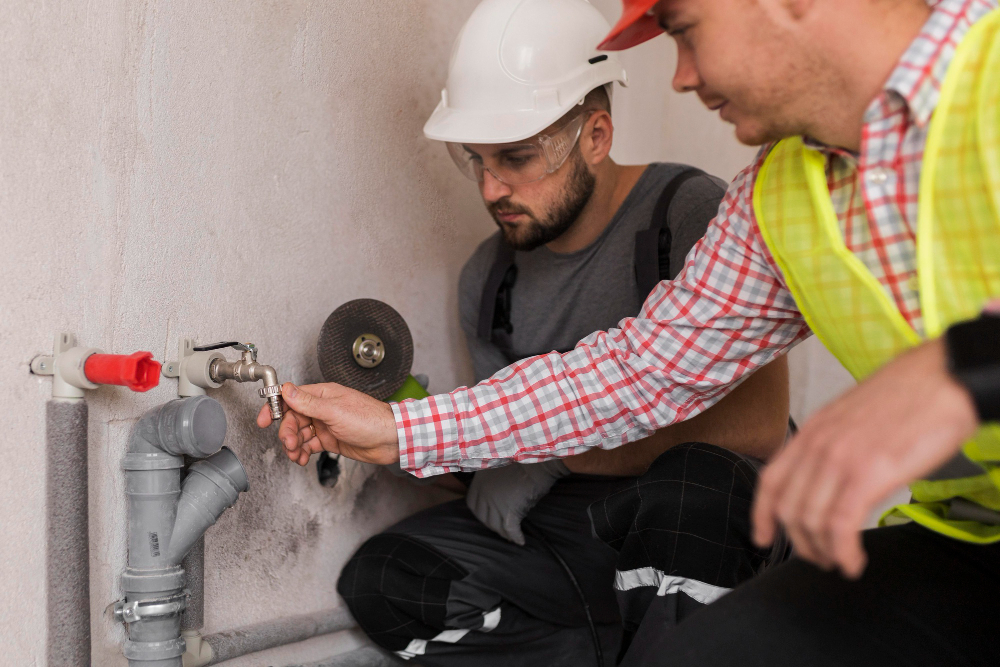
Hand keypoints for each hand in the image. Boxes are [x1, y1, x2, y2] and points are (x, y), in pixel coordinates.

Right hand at [256, 382, 399, 466]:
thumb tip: (287, 389)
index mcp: (323, 394)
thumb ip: (308, 402)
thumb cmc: (370, 420)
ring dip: (293, 444)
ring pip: (299, 433)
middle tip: (288, 444)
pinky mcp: (330, 439)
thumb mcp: (335, 411)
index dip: (275, 408)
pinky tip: (301, 458)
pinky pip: (308, 445)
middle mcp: (322, 408)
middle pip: (293, 418)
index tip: (263, 419)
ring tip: (295, 454)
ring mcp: (326, 424)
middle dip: (286, 432)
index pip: (291, 397)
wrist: (390, 440)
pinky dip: (302, 452)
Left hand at [466, 460, 569, 544]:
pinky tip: (521, 541)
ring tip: (511, 536)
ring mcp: (495, 503)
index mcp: (479, 480)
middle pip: (483, 517)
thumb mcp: (500, 466)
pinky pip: (510, 530)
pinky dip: (516, 537)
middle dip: (491, 524)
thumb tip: (498, 495)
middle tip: (501, 528)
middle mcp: (484, 493)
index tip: (489, 515)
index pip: (473, 504)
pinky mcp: (509, 511)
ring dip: (503, 532)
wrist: (537, 461)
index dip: (481, 512)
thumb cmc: (523, 460)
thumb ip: (493, 481)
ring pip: (495, 525)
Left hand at [752, 338, 977, 578]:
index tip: (762, 536)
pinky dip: (842, 552)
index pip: (771, 479)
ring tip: (838, 562)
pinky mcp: (868, 473)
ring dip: (822, 551)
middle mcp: (818, 445)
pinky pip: (841, 525)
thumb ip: (835, 443)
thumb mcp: (854, 415)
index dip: (761, 514)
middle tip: (818, 557)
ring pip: (811, 520)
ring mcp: (840, 459)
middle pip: (788, 508)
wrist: (943, 377)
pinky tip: (852, 562)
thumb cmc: (909, 395)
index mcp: (813, 430)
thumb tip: (834, 476)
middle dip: (800, 542)